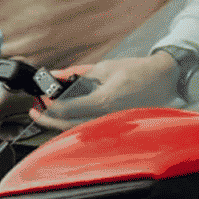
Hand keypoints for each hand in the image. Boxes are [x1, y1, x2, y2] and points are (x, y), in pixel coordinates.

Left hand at [38, 49, 186, 126]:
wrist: (163, 79)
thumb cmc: (137, 71)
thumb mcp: (103, 67)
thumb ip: (77, 74)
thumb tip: (56, 75)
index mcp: (103, 101)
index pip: (67, 109)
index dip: (49, 107)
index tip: (38, 100)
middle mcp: (106, 117)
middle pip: (68, 126)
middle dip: (48, 119)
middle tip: (35, 110)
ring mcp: (111, 124)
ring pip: (77, 130)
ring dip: (59, 123)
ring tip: (46, 112)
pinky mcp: (115, 126)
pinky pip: (89, 129)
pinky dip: (74, 124)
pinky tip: (65, 117)